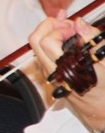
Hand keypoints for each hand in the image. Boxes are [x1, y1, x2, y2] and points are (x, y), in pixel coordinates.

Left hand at [31, 15, 104, 132]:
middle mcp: (52, 70)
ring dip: (49, 32)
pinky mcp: (50, 72)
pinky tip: (65, 36)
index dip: (60, 29)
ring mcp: (49, 72)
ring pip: (36, 46)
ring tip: (68, 28)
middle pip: (35, 40)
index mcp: (65, 68)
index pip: (47, 42)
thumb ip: (92, 40)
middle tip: (67, 24)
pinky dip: (50, 39)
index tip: (75, 28)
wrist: (100, 110)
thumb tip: (79, 23)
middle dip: (49, 25)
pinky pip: (42, 52)